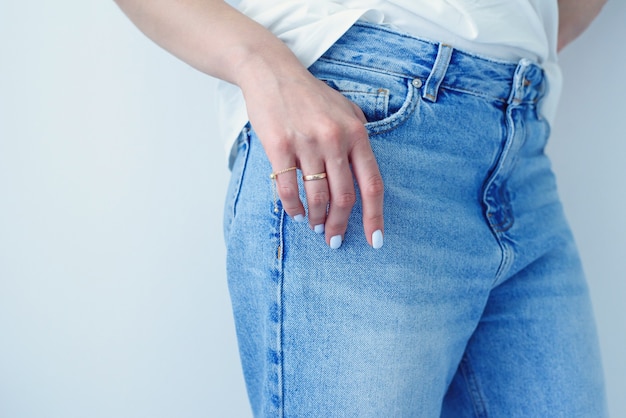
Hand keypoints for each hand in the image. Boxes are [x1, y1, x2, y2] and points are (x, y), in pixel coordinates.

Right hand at [240, 62, 383, 248]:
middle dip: (340, 225)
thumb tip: (365, 177)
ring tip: (315, 226)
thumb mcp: (346, 110)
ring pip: (317, 196)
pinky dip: (294, 208)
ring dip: (317, 219)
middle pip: (344, 197)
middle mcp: (335, 139)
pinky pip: (288, 188)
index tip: (374, 240)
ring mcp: (307, 143)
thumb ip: (359, 140)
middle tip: (334, 240)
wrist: (273, 73)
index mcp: (356, 133)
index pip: (372, 184)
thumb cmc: (311, 96)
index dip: (375, 217)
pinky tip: (297, 214)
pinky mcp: (279, 146)